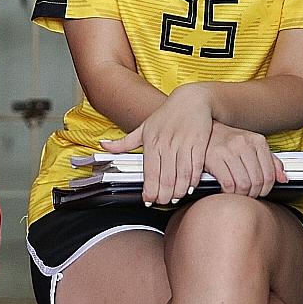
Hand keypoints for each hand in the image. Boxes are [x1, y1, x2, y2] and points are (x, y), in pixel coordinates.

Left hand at [101, 82, 213, 206]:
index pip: (149, 172)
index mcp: (152, 141)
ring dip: (178, 190)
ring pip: (181, 174)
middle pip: (165, 177)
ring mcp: (183, 143)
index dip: (149, 190)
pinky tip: (190, 187)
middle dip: (164, 195)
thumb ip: (124, 142)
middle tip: (163, 203)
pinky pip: (195, 166)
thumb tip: (103, 145)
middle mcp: (166, 143)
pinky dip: (193, 179)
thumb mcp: (144, 127)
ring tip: (175, 198)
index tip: (149, 200)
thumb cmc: (166, 115)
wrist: (191, 100)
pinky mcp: (199, 143)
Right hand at [203, 122, 287, 197]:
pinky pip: (228, 184)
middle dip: (254, 193)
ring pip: (243, 184)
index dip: (267, 189)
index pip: (270, 174)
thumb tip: (283, 179)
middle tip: (249, 194)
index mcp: (257, 141)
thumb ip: (271, 162)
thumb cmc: (231, 142)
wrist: (207, 132)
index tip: (261, 192)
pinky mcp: (214, 158)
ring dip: (241, 194)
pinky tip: (227, 189)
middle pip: (257, 181)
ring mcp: (228, 150)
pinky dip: (229, 192)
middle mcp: (244, 144)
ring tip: (238, 192)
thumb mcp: (254, 147)